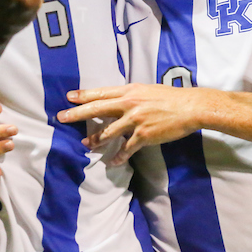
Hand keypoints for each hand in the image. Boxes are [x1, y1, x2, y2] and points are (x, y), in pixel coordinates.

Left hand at [57, 84, 208, 165]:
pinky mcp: (143, 135)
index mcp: (130, 91)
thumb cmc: (171, 97)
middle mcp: (129, 104)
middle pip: (97, 108)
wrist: (190, 107)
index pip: (101, 93)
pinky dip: (119, 156)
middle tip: (61, 117)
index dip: (84, 95)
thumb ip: (131, 95)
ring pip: (108, 132)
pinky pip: (126, 148)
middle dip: (77, 114)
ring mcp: (135, 120)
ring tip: (86, 145)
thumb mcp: (147, 90)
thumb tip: (119, 101)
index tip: (69, 97)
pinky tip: (114, 162)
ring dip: (95, 140)